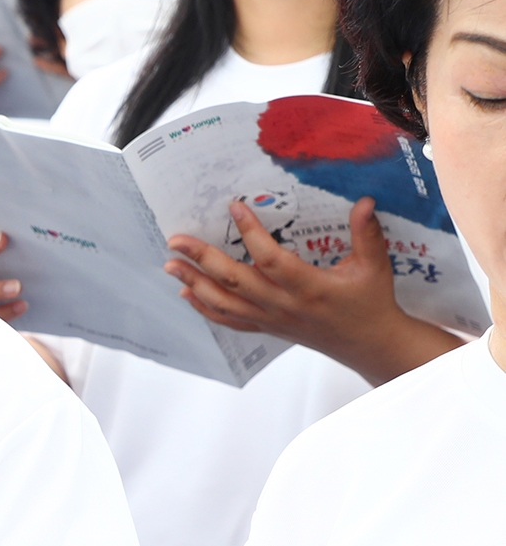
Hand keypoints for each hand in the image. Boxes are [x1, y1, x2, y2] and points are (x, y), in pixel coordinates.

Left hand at [164, 197, 460, 385]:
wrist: (368, 344)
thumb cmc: (370, 302)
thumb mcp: (375, 266)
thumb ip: (367, 233)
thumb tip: (365, 201)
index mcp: (310, 287)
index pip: (271, 258)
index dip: (250, 233)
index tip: (234, 207)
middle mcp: (284, 305)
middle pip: (235, 281)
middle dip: (202, 259)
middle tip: (176, 240)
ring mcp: (271, 319)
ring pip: (224, 303)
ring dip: (194, 283)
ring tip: (170, 265)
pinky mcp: (266, 328)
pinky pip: (229, 321)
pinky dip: (205, 308)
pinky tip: (186, 293)